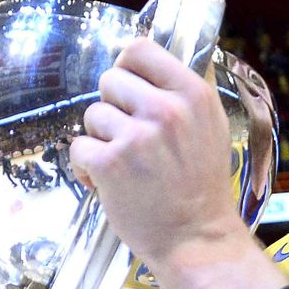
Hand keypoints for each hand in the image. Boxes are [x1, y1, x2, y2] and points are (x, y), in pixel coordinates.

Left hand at [71, 37, 242, 276]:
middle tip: (128, 136)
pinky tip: (106, 182)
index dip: (126, 67)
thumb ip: (182, 93)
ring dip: (100, 139)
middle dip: (112, 107)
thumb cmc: (201, 187)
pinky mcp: (110, 164)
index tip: (127, 88)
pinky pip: (78, 147)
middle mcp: (165, 110)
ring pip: (92, 114)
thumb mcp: (209, 126)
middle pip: (110, 80)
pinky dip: (85, 167)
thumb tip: (150, 64)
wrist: (195, 239)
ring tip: (122, 164)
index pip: (140, 49)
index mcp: (192, 94)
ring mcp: (137, 137)